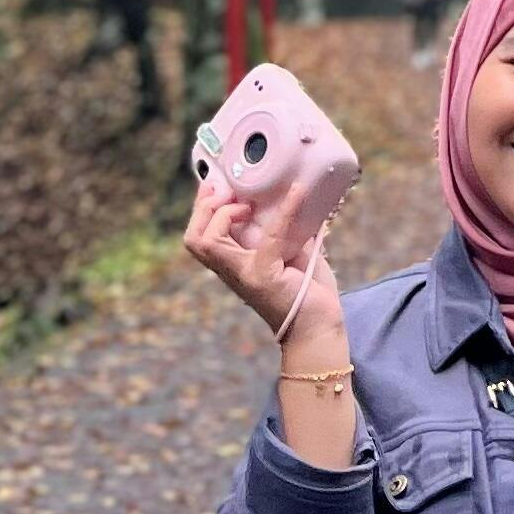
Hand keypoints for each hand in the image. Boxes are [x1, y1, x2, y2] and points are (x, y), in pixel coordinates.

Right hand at [184, 172, 343, 359]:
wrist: (318, 329)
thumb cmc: (307, 292)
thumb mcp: (290, 253)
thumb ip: (282, 229)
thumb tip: (291, 193)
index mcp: (234, 264)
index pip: (200, 237)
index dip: (202, 208)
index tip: (218, 184)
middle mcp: (233, 271)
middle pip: (195, 239)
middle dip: (204, 208)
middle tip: (227, 192)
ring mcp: (246, 275)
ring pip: (208, 243)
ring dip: (224, 214)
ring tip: (247, 203)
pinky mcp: (265, 276)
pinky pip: (269, 237)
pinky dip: (285, 209)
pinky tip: (299, 191)